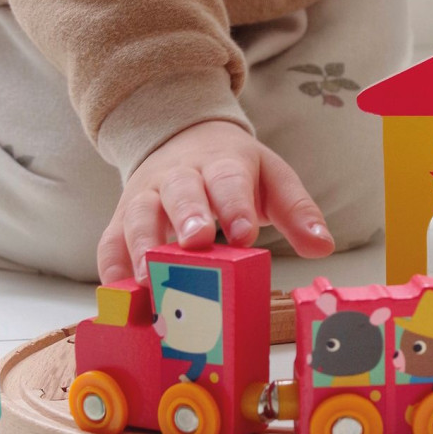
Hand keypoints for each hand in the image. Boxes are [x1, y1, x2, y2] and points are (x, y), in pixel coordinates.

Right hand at [97, 120, 334, 282]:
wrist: (183, 139)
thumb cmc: (234, 170)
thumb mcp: (272, 178)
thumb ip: (297, 211)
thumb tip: (322, 245)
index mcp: (223, 164)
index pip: (229, 180)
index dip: (236, 205)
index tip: (246, 232)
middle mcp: (179, 177)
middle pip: (180, 192)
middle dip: (187, 217)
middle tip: (196, 244)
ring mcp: (146, 196)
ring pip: (138, 215)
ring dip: (143, 245)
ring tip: (150, 279)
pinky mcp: (121, 219)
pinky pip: (110, 241)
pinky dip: (112, 267)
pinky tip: (120, 293)